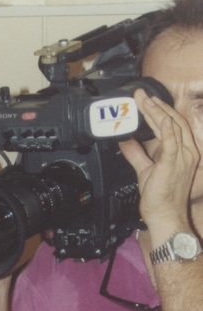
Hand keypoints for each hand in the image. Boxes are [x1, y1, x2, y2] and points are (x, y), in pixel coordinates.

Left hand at [120, 89, 199, 236]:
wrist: (164, 216)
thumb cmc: (159, 197)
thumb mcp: (145, 170)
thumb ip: (136, 154)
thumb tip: (124, 141)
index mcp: (183, 151)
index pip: (173, 124)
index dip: (160, 110)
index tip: (147, 99)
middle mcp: (187, 152)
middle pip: (174, 120)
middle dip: (157, 105)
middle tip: (142, 94)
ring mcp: (182, 158)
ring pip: (172, 127)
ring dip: (158, 112)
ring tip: (145, 100)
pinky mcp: (172, 165)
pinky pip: (172, 144)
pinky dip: (167, 130)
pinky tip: (162, 118)